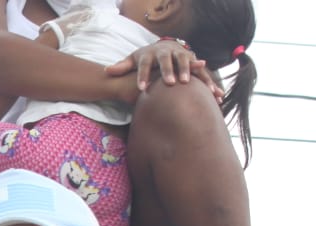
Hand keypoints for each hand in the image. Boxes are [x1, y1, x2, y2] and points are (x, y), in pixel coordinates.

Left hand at [107, 41, 221, 101]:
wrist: (166, 47)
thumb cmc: (146, 58)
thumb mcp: (133, 60)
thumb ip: (122, 66)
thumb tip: (107, 71)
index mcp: (150, 54)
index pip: (145, 64)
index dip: (143, 75)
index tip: (141, 88)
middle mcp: (167, 52)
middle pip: (166, 60)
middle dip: (167, 70)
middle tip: (168, 82)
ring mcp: (181, 54)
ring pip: (184, 61)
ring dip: (186, 70)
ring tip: (186, 82)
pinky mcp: (192, 60)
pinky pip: (199, 70)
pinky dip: (204, 79)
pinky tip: (208, 89)